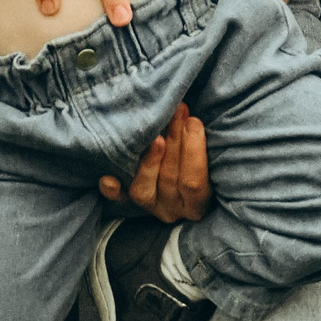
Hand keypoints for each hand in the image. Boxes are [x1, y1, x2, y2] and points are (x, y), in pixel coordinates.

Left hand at [99, 103, 210, 221]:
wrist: (182, 165)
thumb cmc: (206, 155)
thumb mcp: (212, 154)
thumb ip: (207, 142)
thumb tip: (199, 118)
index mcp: (198, 203)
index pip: (194, 183)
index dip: (193, 152)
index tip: (193, 121)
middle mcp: (173, 209)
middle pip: (170, 179)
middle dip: (174, 141)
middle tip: (176, 112)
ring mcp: (150, 206)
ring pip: (143, 190)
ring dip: (148, 160)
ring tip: (154, 135)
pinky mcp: (130, 202)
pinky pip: (119, 198)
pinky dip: (113, 189)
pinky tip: (108, 178)